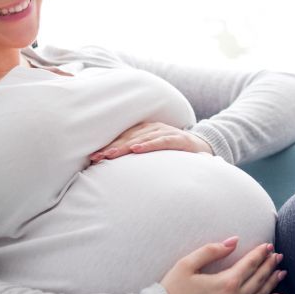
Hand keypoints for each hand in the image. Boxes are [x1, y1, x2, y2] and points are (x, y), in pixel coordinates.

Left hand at [88, 121, 212, 164]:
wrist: (202, 147)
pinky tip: (136, 149)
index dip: (108, 146)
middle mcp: (153, 128)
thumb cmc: (172, 152)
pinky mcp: (177, 138)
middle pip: (128, 137)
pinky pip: (161, 141)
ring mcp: (165, 132)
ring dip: (124, 146)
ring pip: (141, 138)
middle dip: (111, 147)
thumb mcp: (153, 150)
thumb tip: (113, 165)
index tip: (93, 157)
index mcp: (145, 130)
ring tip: (110, 155)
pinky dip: (148, 144)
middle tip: (97, 157)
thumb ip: (138, 154)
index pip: (123, 137)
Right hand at [160, 237, 286, 293]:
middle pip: (259, 279)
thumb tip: (233, 241)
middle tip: (279, 255)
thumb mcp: (186, 265)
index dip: (261, 253)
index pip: (250, 264)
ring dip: (272, 282)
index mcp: (226, 283)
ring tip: (281, 272)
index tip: (269, 245)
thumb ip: (211, 250)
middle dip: (270, 265)